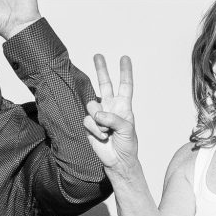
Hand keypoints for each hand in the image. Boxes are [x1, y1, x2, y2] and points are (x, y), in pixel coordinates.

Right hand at [83, 54, 142, 173]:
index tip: (124, 58)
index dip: (125, 72)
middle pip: (105, 84)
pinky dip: (95, 129)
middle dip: (101, 69)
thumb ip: (114, 119)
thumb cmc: (128, 145)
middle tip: (97, 55)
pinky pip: (88, 120)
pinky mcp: (90, 124)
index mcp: (124, 106)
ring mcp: (99, 115)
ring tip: (107, 132)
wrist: (118, 161)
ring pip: (92, 105)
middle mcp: (111, 107)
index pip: (125, 86)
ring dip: (99, 119)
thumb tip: (98, 113)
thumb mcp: (127, 129)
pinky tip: (102, 136)